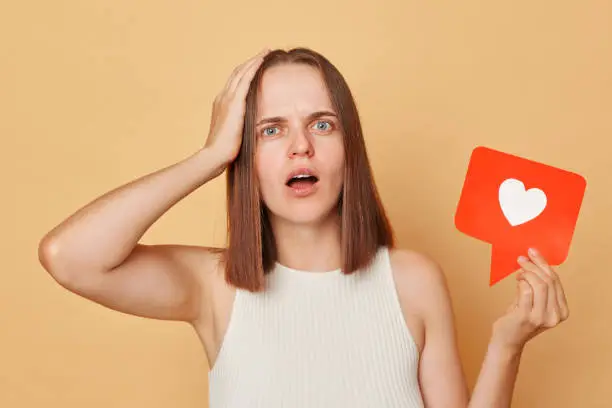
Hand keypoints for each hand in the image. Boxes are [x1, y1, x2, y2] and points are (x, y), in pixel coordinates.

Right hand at [204, 47, 269, 166]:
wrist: (215, 155)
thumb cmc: (225, 151)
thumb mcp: (234, 134)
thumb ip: (241, 126)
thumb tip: (251, 129)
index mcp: (222, 103)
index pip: (235, 82)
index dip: (246, 71)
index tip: (257, 64)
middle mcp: (222, 97)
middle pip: (238, 72)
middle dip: (251, 61)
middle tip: (264, 51)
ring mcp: (227, 98)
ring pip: (241, 72)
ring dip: (254, 60)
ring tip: (266, 51)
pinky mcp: (234, 102)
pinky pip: (245, 79)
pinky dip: (253, 67)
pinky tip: (262, 59)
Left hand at [490, 248, 569, 351]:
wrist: (507, 340)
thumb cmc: (519, 319)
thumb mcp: (534, 302)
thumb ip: (538, 287)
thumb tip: (534, 262)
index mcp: (562, 311)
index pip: (556, 281)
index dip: (544, 264)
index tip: (533, 253)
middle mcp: (555, 315)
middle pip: (548, 281)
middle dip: (535, 265)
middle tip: (522, 258)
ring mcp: (541, 317)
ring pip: (539, 284)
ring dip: (527, 272)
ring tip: (519, 270)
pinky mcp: (526, 316)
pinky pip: (526, 290)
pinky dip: (522, 281)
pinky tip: (518, 280)